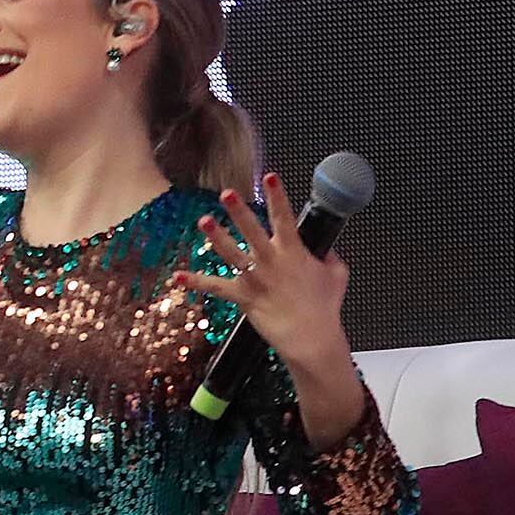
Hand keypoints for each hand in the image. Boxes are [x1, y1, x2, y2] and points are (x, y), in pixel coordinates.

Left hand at [176, 174, 353, 379]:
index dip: (277, 196)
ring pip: (231, 253)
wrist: (311, 337)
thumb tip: (326, 250)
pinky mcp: (242, 297)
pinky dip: (197, 282)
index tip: (269, 177)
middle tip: (226, 194)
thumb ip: (329, 258)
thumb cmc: (325, 308)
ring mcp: (255, 278)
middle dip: (239, 211)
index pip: (284, 218)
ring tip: (204, 221)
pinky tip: (178, 276)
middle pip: (252, 231)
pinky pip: (216, 287)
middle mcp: (271, 261)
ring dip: (217, 237)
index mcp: (293, 252)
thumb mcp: (336, 275)